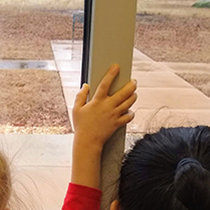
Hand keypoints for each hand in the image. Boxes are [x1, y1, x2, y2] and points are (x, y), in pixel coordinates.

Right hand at [70, 65, 136, 187]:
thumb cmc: (81, 126)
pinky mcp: (118, 123)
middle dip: (131, 84)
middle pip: (124, 92)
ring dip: (133, 96)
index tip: (116, 67)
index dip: (111, 74)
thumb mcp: (76, 109)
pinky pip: (129, 116)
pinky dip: (131, 113)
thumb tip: (85, 86)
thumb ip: (80, 96)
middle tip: (133, 81)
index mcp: (97, 101)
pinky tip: (129, 110)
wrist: (88, 142)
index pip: (105, 84)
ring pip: (129, 102)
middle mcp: (108, 106)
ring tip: (133, 93)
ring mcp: (115, 115)